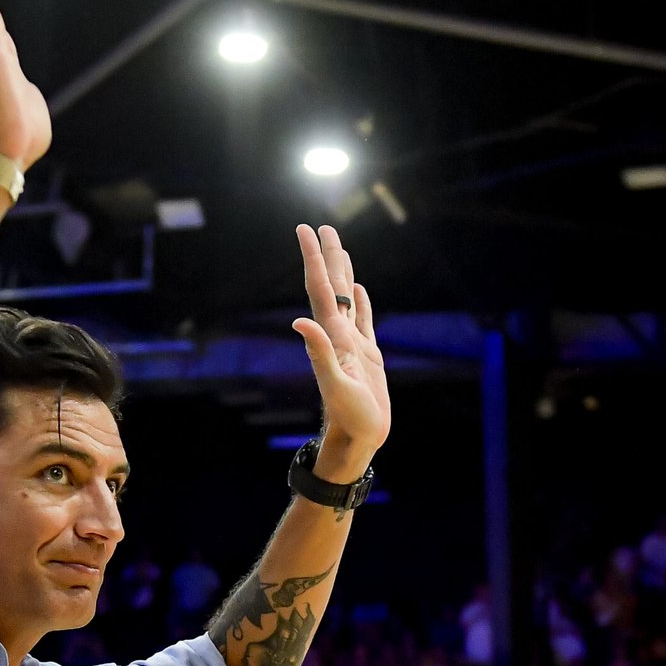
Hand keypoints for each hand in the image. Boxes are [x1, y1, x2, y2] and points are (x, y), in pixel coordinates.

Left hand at [291, 225, 389, 479]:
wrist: (359, 439)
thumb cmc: (350, 418)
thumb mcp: (336, 386)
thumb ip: (319, 353)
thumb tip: (299, 322)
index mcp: (331, 336)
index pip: (321, 288)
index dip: (314, 258)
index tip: (304, 229)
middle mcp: (338, 335)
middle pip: (333, 286)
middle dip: (327, 256)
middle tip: (323, 227)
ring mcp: (352, 344)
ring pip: (347, 299)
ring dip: (343, 272)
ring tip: (340, 248)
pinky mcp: (367, 356)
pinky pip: (363, 320)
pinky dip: (361, 302)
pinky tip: (359, 290)